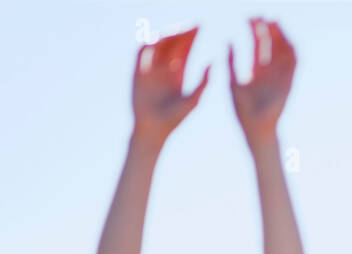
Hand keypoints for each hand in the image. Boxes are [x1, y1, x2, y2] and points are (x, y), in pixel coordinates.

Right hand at [132, 28, 209, 145]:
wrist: (153, 130)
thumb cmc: (175, 119)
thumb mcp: (193, 101)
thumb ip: (203, 83)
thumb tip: (213, 64)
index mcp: (178, 74)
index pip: (185, 50)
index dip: (192, 37)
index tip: (201, 26)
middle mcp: (164, 69)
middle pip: (173, 44)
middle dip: (181, 32)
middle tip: (191, 24)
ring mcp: (150, 70)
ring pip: (157, 46)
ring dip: (166, 36)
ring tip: (176, 29)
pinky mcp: (138, 74)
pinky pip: (141, 55)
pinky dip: (146, 45)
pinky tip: (155, 38)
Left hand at [229, 18, 295, 144]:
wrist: (256, 127)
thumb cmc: (242, 110)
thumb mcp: (232, 81)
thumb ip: (231, 62)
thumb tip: (228, 40)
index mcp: (257, 71)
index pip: (259, 45)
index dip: (256, 30)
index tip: (251, 17)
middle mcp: (271, 72)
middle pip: (273, 44)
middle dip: (269, 29)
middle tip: (262, 15)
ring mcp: (281, 76)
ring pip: (284, 51)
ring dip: (281, 36)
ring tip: (274, 22)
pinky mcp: (289, 83)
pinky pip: (294, 64)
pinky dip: (292, 50)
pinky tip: (285, 38)